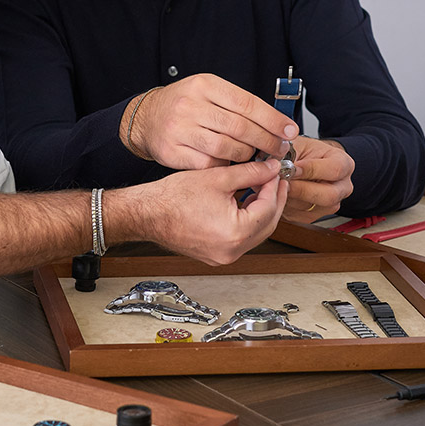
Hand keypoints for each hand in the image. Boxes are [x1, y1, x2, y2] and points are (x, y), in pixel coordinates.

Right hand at [124, 74, 297, 168]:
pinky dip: (224, 165)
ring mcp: (179, 129)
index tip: (289, 131)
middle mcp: (190, 105)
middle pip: (240, 127)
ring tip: (253, 155)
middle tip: (279, 149)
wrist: (146, 118)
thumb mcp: (209, 91)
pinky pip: (208, 163)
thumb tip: (277, 123)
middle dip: (266, 141)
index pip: (247, 103)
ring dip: (246, 155)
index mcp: (204, 85)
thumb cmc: (185, 105)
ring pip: (226, 148)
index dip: (272, 120)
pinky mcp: (172, 151)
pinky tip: (229, 163)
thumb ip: (238, 105)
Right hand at [132, 159, 287, 264]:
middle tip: (276, 181)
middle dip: (274, 200)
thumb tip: (270, 169)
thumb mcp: (218, 178)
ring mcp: (223, 256)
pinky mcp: (215, 255)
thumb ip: (251, 172)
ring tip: (262, 188)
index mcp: (236, 233)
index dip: (275, 186)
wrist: (147, 213)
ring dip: (262, 211)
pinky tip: (245, 202)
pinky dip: (247, 221)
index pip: (269, 208)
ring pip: (256, 234)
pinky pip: (241, 238)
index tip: (275, 171)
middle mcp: (231, 251)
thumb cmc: (172, 199)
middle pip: (267, 225)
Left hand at [280, 137, 354, 223]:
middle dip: (301, 189)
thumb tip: (277, 164)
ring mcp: (331, 204)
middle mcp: (342, 187)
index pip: (334, 170)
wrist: (304, 163)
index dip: (311, 170)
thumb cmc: (303, 152)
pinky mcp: (314, 215)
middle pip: (328, 196)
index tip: (292, 167)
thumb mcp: (299, 144)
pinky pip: (299, 215)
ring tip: (276, 185)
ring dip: (290, 197)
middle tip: (281, 181)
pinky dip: (286, 205)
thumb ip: (291, 152)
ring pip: (310, 208)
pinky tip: (279, 193)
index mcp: (344, 164)